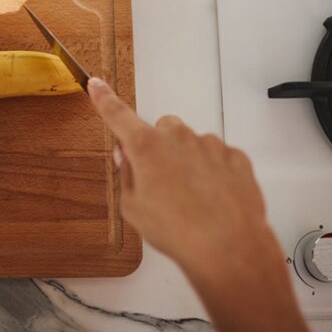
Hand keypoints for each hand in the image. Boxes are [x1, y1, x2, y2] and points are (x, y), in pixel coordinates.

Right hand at [88, 78, 320, 331]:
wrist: (227, 247)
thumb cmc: (176, 231)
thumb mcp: (133, 208)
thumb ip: (126, 176)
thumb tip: (127, 158)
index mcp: (146, 147)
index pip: (118, 115)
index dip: (104, 99)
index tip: (96, 84)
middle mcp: (178, 137)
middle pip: (162, 130)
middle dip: (159, 148)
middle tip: (161, 182)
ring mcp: (210, 145)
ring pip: (191, 143)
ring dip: (188, 162)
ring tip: (192, 200)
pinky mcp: (235, 157)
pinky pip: (218, 157)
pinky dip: (213, 173)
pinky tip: (213, 200)